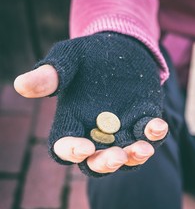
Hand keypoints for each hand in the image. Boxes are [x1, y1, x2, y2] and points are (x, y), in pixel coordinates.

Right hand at [14, 32, 168, 176]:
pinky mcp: (143, 120)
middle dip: (105, 163)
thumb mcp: (69, 57)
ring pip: (127, 156)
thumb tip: (21, 85)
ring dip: (135, 156)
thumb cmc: (89, 54)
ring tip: (142, 149)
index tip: (83, 147)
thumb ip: (51, 73)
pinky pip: (149, 134)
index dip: (71, 151)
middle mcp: (97, 132)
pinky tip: (158, 127)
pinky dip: (154, 134)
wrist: (121, 46)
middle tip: (115, 156)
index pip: (65, 147)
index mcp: (72, 121)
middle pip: (97, 161)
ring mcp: (122, 129)